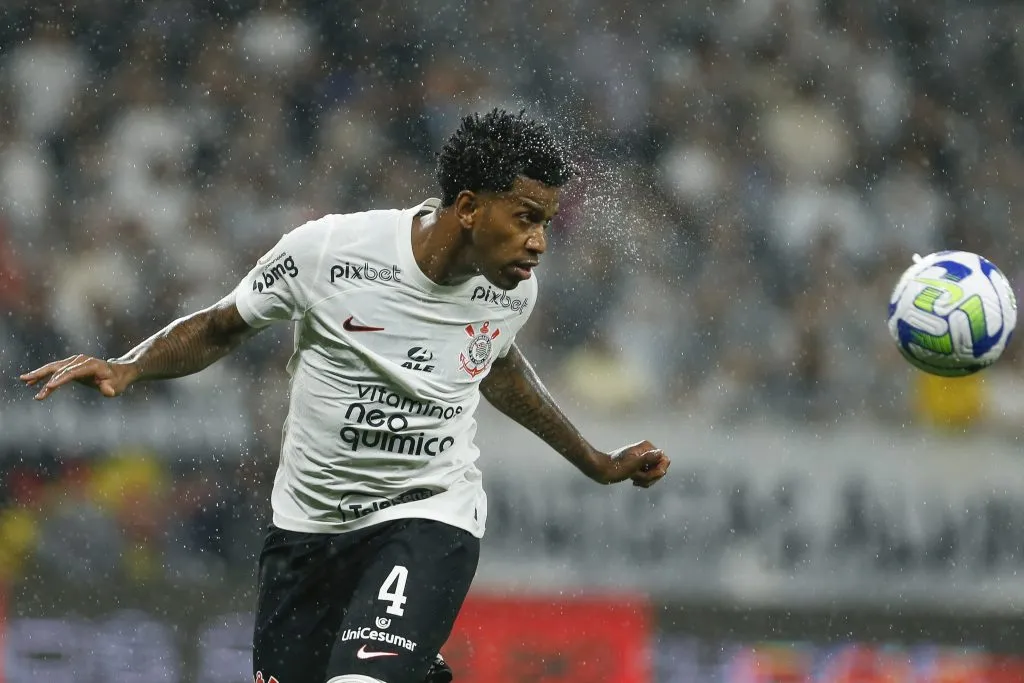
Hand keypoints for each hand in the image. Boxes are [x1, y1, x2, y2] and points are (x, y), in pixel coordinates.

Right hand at [19, 355, 137, 400]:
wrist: (119, 372)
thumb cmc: (117, 381)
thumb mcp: (116, 386)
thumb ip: (110, 388)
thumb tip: (107, 391)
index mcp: (90, 365)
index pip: (72, 372)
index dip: (60, 379)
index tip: (49, 386)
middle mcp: (80, 361)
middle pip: (58, 368)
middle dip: (42, 375)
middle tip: (27, 381)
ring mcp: (74, 362)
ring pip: (53, 368)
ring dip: (39, 374)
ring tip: (24, 380)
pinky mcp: (71, 366)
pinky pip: (55, 371)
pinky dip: (44, 375)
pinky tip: (32, 382)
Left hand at [592, 440, 669, 487]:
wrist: (601, 470)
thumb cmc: (615, 467)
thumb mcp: (632, 465)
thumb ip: (648, 459)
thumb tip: (661, 453)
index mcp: (647, 447)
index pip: (664, 460)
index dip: (658, 471)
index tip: (647, 476)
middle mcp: (646, 451)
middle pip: (660, 468)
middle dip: (651, 477)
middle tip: (636, 477)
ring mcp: (643, 459)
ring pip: (655, 474)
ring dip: (646, 480)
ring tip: (633, 479)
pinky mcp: (638, 467)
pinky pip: (648, 477)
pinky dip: (643, 481)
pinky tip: (633, 481)